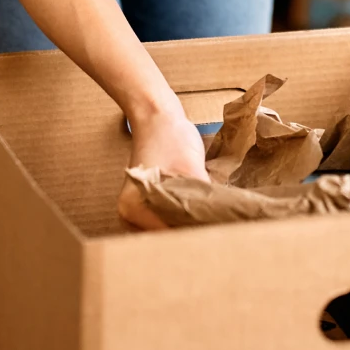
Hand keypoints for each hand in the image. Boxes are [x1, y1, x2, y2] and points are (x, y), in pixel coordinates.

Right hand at [118, 103, 207, 230]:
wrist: (157, 113)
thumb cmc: (171, 138)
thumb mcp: (191, 170)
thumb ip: (201, 199)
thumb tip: (219, 220)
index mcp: (134, 208)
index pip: (166, 235)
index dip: (191, 235)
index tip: (215, 235)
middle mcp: (129, 213)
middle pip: (164, 233)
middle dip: (189, 232)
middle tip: (217, 231)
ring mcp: (137, 206)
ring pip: (166, 225)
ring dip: (186, 223)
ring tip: (211, 223)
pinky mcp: (147, 198)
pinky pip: (166, 214)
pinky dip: (182, 213)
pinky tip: (200, 212)